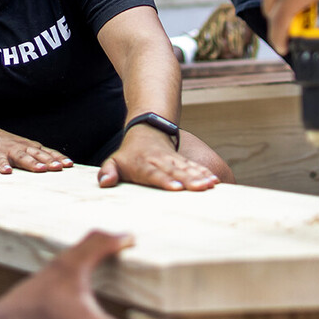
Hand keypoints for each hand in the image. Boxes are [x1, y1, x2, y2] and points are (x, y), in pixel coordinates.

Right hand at [0, 123, 72, 174]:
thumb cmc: (0, 145)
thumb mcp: (19, 148)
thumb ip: (33, 156)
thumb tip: (51, 167)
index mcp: (28, 146)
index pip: (47, 152)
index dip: (58, 158)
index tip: (70, 165)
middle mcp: (20, 147)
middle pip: (38, 154)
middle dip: (50, 161)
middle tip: (60, 168)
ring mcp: (7, 150)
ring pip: (22, 156)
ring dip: (32, 163)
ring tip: (41, 169)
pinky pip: (0, 161)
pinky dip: (3, 166)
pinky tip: (7, 173)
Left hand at [99, 127, 217, 191]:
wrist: (145, 130)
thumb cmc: (128, 155)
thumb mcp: (114, 161)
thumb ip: (107, 172)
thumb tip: (104, 182)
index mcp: (144, 165)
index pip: (155, 174)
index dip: (166, 180)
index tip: (176, 187)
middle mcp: (160, 162)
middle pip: (175, 172)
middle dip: (188, 180)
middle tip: (200, 188)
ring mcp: (173, 160)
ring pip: (187, 168)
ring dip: (200, 176)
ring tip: (211, 184)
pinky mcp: (181, 161)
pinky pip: (194, 166)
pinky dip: (204, 173)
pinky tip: (214, 180)